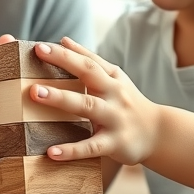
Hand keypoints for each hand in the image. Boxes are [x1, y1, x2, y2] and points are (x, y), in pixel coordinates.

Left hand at [30, 37, 158, 165]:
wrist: (158, 133)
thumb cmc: (128, 102)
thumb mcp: (113, 78)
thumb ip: (89, 60)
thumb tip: (63, 40)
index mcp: (111, 78)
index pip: (87, 61)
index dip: (64, 53)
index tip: (39, 47)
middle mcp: (114, 94)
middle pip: (88, 75)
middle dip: (63, 64)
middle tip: (37, 57)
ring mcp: (115, 118)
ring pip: (87, 106)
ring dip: (61, 99)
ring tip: (36, 94)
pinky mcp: (115, 143)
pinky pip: (91, 146)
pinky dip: (72, 150)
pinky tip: (51, 152)